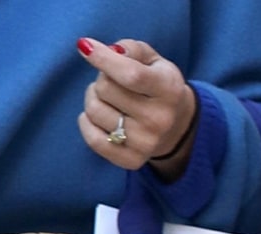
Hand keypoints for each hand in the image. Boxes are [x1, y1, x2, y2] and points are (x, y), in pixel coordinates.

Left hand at [77, 38, 196, 178]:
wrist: (175, 126)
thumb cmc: (157, 84)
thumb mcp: (152, 60)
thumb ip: (132, 50)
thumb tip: (110, 51)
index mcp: (169, 90)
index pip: (131, 75)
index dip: (104, 59)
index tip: (85, 47)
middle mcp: (160, 120)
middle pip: (106, 89)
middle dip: (101, 78)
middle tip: (110, 81)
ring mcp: (146, 144)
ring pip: (95, 111)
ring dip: (93, 98)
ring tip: (106, 98)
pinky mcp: (132, 160)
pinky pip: (93, 139)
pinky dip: (87, 123)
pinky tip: (95, 116)